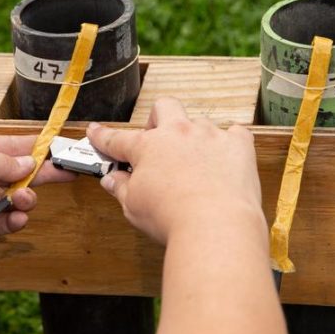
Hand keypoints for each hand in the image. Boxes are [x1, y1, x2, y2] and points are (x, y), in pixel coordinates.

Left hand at [0, 134, 73, 258]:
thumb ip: (4, 162)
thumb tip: (29, 163)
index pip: (11, 146)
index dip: (35, 147)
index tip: (58, 147)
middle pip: (17, 172)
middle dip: (42, 173)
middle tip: (66, 172)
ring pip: (14, 199)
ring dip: (25, 198)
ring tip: (22, 199)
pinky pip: (5, 222)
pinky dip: (15, 220)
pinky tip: (17, 217)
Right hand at [87, 97, 264, 243]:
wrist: (215, 226)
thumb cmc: (173, 218)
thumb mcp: (133, 206)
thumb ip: (120, 188)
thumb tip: (111, 180)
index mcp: (148, 147)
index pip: (118, 138)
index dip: (103, 136)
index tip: (96, 132)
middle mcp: (178, 133)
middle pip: (163, 107)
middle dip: (157, 119)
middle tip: (156, 141)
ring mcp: (210, 135)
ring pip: (199, 122)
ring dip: (194, 137)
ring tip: (195, 163)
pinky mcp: (238, 145)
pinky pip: (235, 133)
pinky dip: (229, 144)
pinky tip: (224, 160)